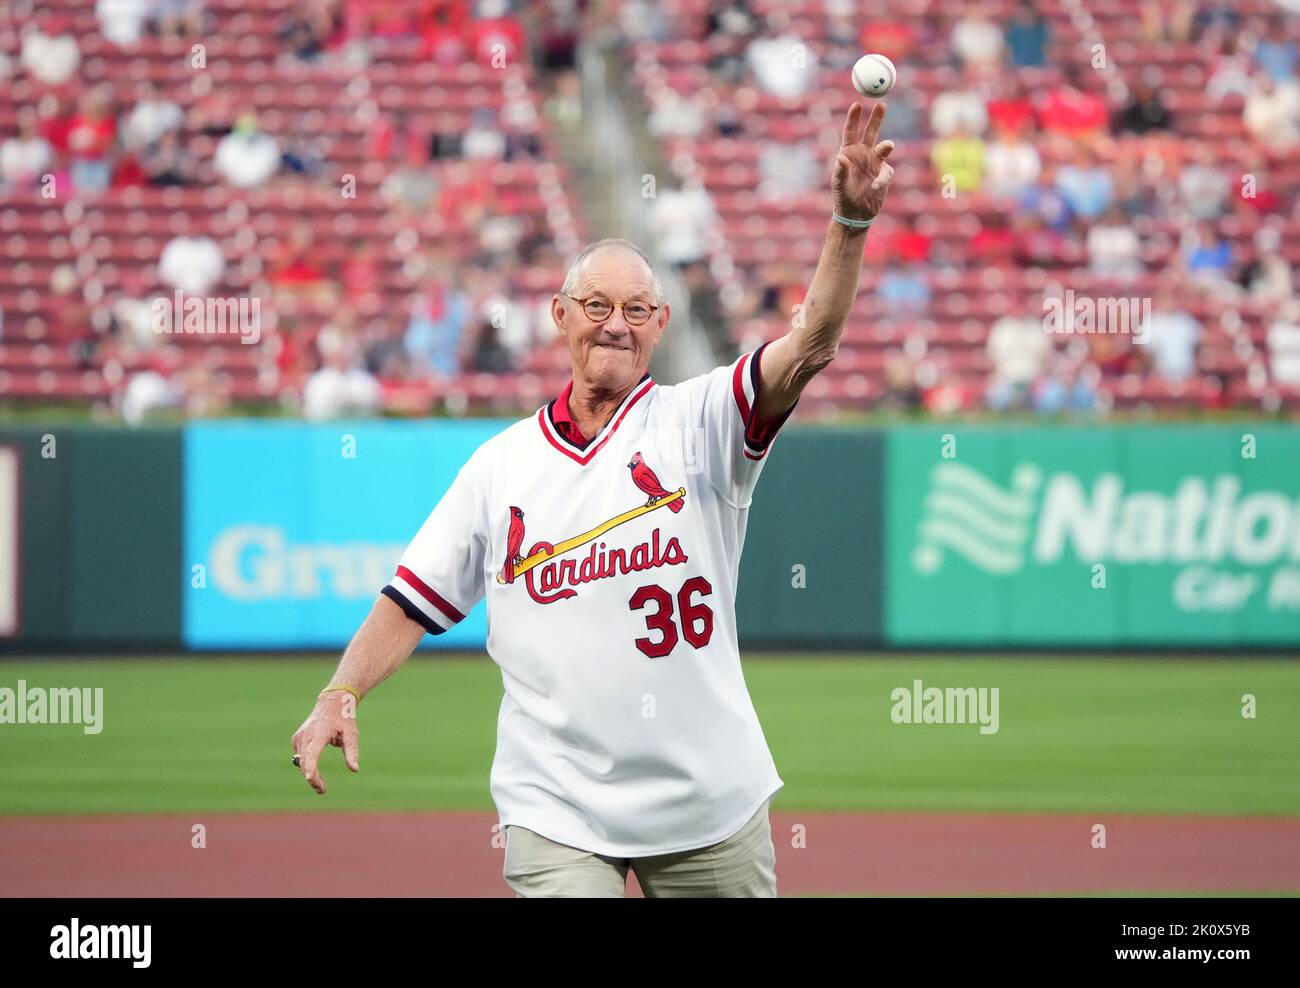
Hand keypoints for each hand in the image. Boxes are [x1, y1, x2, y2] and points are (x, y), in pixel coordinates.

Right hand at [290, 691, 359, 794]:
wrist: (331, 703)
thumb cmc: (344, 720)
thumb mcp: (352, 734)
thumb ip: (352, 752)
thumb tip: (355, 769)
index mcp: (320, 732)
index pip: (313, 752)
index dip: (311, 766)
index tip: (309, 778)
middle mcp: (306, 735)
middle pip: (306, 761)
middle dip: (312, 778)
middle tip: (322, 791)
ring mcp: (299, 738)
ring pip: (301, 762)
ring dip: (310, 774)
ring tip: (322, 786)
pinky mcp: (296, 740)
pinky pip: (300, 758)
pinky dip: (307, 766)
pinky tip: (315, 773)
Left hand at [831, 102, 895, 222]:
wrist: (855, 214)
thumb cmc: (843, 197)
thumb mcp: (838, 185)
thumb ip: (840, 171)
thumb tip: (841, 158)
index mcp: (848, 152)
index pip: (851, 131)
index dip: (854, 117)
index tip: (857, 104)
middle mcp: (863, 154)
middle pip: (871, 131)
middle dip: (876, 118)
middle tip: (881, 104)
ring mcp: (875, 163)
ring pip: (884, 148)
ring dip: (886, 146)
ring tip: (889, 146)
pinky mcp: (884, 174)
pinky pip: (887, 172)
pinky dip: (882, 179)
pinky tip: (875, 186)